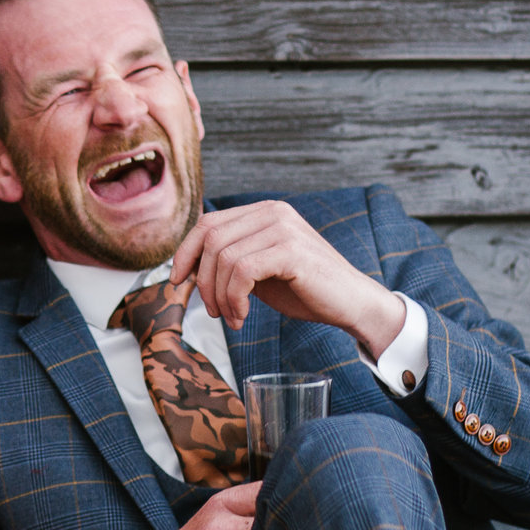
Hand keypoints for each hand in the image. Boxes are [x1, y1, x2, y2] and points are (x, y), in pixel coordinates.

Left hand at [169, 201, 403, 352]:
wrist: (352, 304)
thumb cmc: (306, 289)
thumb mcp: (259, 271)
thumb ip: (230, 262)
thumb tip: (187, 268)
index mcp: (264, 212)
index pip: (208, 223)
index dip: (185, 252)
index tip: (177, 280)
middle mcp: (273, 212)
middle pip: (211, 239)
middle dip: (202, 280)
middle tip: (212, 311)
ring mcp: (283, 228)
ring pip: (224, 258)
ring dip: (220, 296)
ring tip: (232, 317)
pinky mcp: (291, 250)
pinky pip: (242, 272)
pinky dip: (234, 299)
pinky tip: (242, 316)